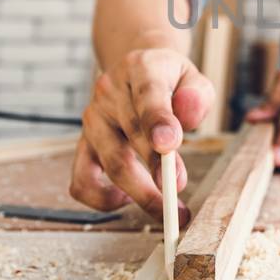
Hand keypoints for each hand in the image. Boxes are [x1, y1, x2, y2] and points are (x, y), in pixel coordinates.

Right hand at [70, 47, 215, 219]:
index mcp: (139, 69)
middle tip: (179, 194)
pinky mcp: (84, 144)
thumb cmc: (169, 81)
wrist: (136, 72)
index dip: (157, 121)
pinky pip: (82, 180)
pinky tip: (127, 199)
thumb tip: (188, 115)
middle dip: (157, 169)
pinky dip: (102, 199)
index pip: (147, 94)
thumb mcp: (191, 77)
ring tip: (167, 210)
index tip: (170, 146)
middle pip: (131, 135)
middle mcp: (110, 94)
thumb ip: (197, 95)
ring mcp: (93, 120)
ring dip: (140, 192)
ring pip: (111, 163)